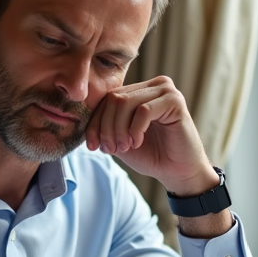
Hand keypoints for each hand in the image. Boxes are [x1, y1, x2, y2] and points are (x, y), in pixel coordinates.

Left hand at [85, 76, 218, 196]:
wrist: (177, 172)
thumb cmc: (151, 155)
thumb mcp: (120, 139)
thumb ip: (105, 126)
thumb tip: (80, 120)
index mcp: (140, 90)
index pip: (108, 98)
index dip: (95, 122)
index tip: (92, 146)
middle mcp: (154, 85)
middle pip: (114, 98)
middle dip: (106, 127)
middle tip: (111, 149)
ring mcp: (166, 90)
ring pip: (125, 102)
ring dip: (119, 129)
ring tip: (125, 147)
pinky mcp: (175, 101)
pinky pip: (143, 110)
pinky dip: (135, 129)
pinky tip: (138, 142)